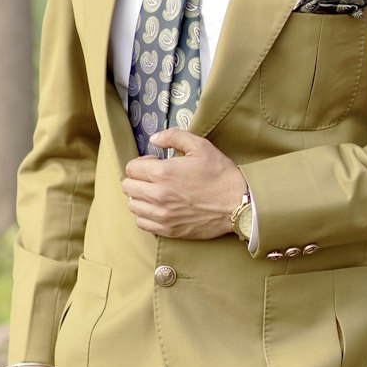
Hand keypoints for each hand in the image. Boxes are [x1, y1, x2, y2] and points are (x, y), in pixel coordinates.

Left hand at [122, 130, 243, 238]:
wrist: (238, 204)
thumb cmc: (220, 174)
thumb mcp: (200, 146)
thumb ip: (173, 136)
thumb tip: (154, 139)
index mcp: (162, 173)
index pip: (131, 168)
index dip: (141, 163)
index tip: (154, 164)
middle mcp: (158, 195)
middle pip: (128, 187)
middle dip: (137, 179)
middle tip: (154, 178)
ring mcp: (162, 215)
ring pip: (133, 205)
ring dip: (140, 197)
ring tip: (155, 193)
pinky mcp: (169, 230)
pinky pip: (142, 223)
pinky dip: (145, 215)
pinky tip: (158, 208)